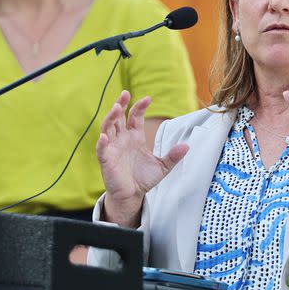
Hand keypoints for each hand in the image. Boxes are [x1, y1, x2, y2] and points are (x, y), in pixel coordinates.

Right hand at [96, 90, 188, 226]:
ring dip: (110, 117)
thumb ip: (173, 156)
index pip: (135, 116)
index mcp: (135, 136)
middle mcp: (122, 139)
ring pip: (108, 128)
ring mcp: (112, 148)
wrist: (133, 195)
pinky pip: (101, 149)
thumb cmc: (144, 178)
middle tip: (125, 93)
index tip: (147, 98)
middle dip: (121, 104)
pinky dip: (101, 143)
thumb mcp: (163, 166)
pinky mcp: (106, 160)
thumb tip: (187, 146)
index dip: (139, 106)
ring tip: (116, 108)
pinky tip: (104, 136)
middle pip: (118, 117)